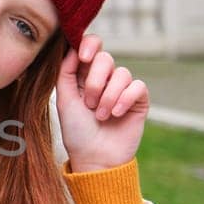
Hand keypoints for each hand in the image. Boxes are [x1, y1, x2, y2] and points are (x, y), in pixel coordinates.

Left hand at [55, 34, 149, 172]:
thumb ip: (66, 72)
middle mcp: (105, 79)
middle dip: (95, 81)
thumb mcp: (64, 100)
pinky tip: (116, 114)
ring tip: (101, 116)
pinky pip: (137, 86)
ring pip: (122, 73)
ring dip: (108, 96)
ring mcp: (123, 89)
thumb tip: (73, 47)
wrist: (95, 158)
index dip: (89, 44)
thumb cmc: (77, 132)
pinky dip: (125, 99)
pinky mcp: (139, 100)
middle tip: (89, 104)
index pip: (91, 46)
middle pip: (105, 58)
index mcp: (84, 75)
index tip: (84, 56)